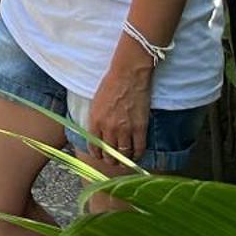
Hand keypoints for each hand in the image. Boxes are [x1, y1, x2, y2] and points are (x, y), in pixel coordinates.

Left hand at [86, 54, 153, 171]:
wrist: (128, 75)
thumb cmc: (110, 84)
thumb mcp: (96, 102)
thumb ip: (96, 119)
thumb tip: (97, 134)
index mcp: (95, 120)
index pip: (94, 145)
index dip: (97, 154)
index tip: (100, 155)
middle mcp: (109, 127)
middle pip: (109, 153)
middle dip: (110, 160)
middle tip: (112, 160)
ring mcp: (125, 129)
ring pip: (124, 154)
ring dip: (123, 160)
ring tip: (124, 160)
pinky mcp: (140, 128)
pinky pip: (139, 148)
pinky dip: (138, 155)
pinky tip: (136, 155)